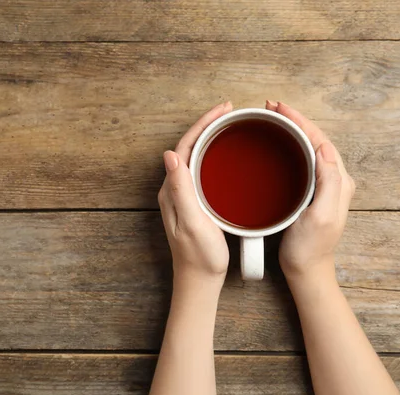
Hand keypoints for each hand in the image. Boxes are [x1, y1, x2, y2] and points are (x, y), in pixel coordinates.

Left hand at [158, 101, 233, 284]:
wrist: (199, 280)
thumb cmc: (199, 256)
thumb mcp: (192, 222)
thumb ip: (181, 190)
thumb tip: (170, 154)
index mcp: (173, 190)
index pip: (185, 146)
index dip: (202, 124)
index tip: (222, 110)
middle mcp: (175, 189)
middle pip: (189, 147)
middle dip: (208, 125)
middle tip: (229, 111)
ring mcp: (184, 196)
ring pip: (196, 157)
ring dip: (211, 138)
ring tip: (229, 125)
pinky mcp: (195, 203)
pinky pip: (202, 170)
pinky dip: (214, 155)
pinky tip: (227, 156)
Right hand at [265, 101, 355, 284]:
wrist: (305, 270)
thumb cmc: (309, 248)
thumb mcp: (320, 216)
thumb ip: (329, 183)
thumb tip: (324, 149)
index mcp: (338, 181)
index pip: (320, 140)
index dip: (299, 120)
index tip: (279, 108)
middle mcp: (333, 180)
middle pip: (314, 139)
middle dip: (294, 120)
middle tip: (271, 108)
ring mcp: (322, 186)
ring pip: (308, 147)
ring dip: (291, 130)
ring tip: (272, 119)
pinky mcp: (309, 192)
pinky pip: (301, 160)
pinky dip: (288, 146)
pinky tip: (276, 145)